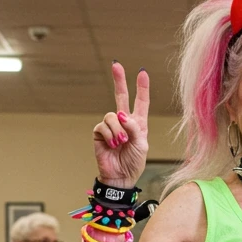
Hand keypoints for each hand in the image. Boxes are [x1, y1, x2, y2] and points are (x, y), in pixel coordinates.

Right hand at [93, 62, 149, 187]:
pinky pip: (103, 126)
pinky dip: (109, 135)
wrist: (120, 177)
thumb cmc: (134, 162)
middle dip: (119, 80)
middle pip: (121, 96)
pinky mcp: (99, 133)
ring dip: (118, 129)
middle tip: (116, 64)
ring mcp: (111, 126)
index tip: (142, 72)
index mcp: (138, 123)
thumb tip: (121, 114)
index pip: (141, 102)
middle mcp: (124, 121)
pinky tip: (113, 145)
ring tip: (121, 143)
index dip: (142, 87)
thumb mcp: (141, 144)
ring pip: (112, 115)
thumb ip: (134, 127)